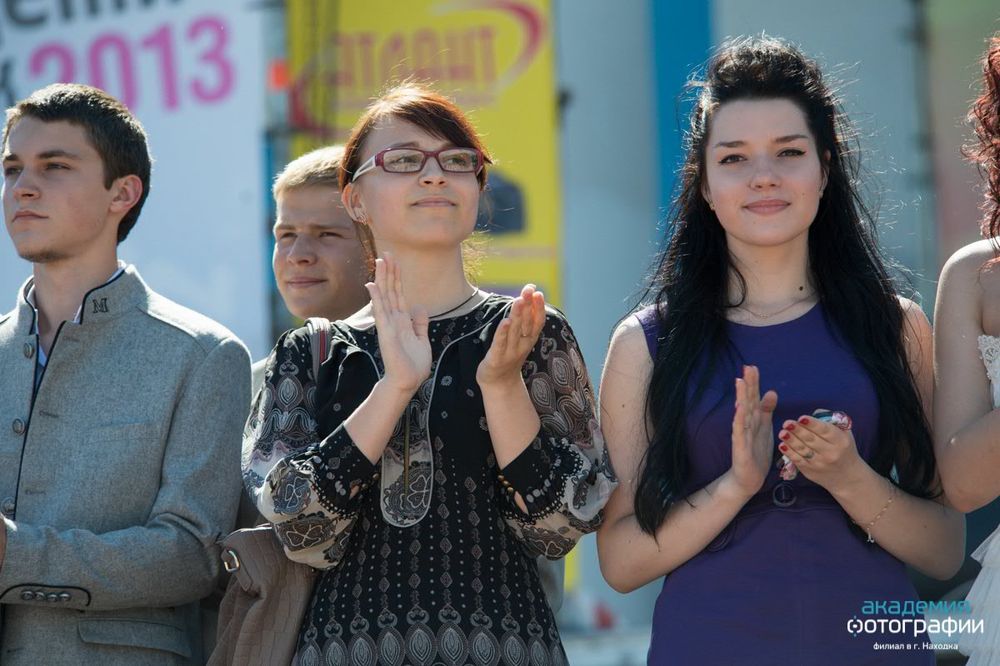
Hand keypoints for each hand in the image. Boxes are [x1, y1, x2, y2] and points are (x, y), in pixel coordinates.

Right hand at [365, 252, 430, 392]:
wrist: (408, 381)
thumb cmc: (414, 364)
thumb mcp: (422, 339)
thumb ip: (420, 323)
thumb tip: (420, 307)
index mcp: (402, 320)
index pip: (399, 294)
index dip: (397, 277)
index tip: (395, 260)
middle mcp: (393, 319)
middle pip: (391, 290)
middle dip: (389, 271)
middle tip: (387, 252)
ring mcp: (388, 325)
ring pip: (385, 296)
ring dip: (382, 278)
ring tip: (380, 260)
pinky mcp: (386, 332)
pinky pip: (380, 311)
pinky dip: (377, 298)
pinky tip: (372, 284)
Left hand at [476, 284, 545, 388]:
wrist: (499, 385)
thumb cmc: (508, 357)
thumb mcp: (520, 340)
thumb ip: (523, 321)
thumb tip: (526, 298)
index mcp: (529, 340)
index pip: (537, 322)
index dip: (538, 307)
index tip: (538, 292)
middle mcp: (522, 346)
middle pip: (526, 323)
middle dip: (528, 306)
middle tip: (529, 290)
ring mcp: (509, 353)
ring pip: (514, 331)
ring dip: (517, 315)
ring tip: (519, 300)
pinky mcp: (496, 359)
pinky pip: (500, 344)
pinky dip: (503, 333)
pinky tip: (506, 321)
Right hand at [729, 365, 778, 498]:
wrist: (748, 478)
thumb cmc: (755, 452)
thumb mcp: (765, 428)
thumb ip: (767, 410)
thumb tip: (772, 391)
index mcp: (754, 419)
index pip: (753, 398)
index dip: (753, 383)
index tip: (752, 366)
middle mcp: (746, 424)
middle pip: (747, 401)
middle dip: (747, 385)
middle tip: (747, 368)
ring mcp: (742, 434)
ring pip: (742, 413)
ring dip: (741, 397)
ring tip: (740, 382)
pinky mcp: (740, 447)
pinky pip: (739, 432)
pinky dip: (739, 419)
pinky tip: (739, 409)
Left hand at [776, 409, 864, 492]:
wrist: (847, 476)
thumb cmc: (844, 449)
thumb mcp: (845, 433)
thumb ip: (831, 420)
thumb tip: (814, 414)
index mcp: (840, 441)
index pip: (825, 431)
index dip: (812, 424)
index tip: (802, 418)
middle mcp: (830, 453)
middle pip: (811, 439)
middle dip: (798, 430)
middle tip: (787, 423)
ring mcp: (819, 463)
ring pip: (803, 450)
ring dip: (791, 440)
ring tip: (782, 432)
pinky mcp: (810, 471)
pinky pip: (798, 460)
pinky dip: (789, 452)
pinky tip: (782, 445)